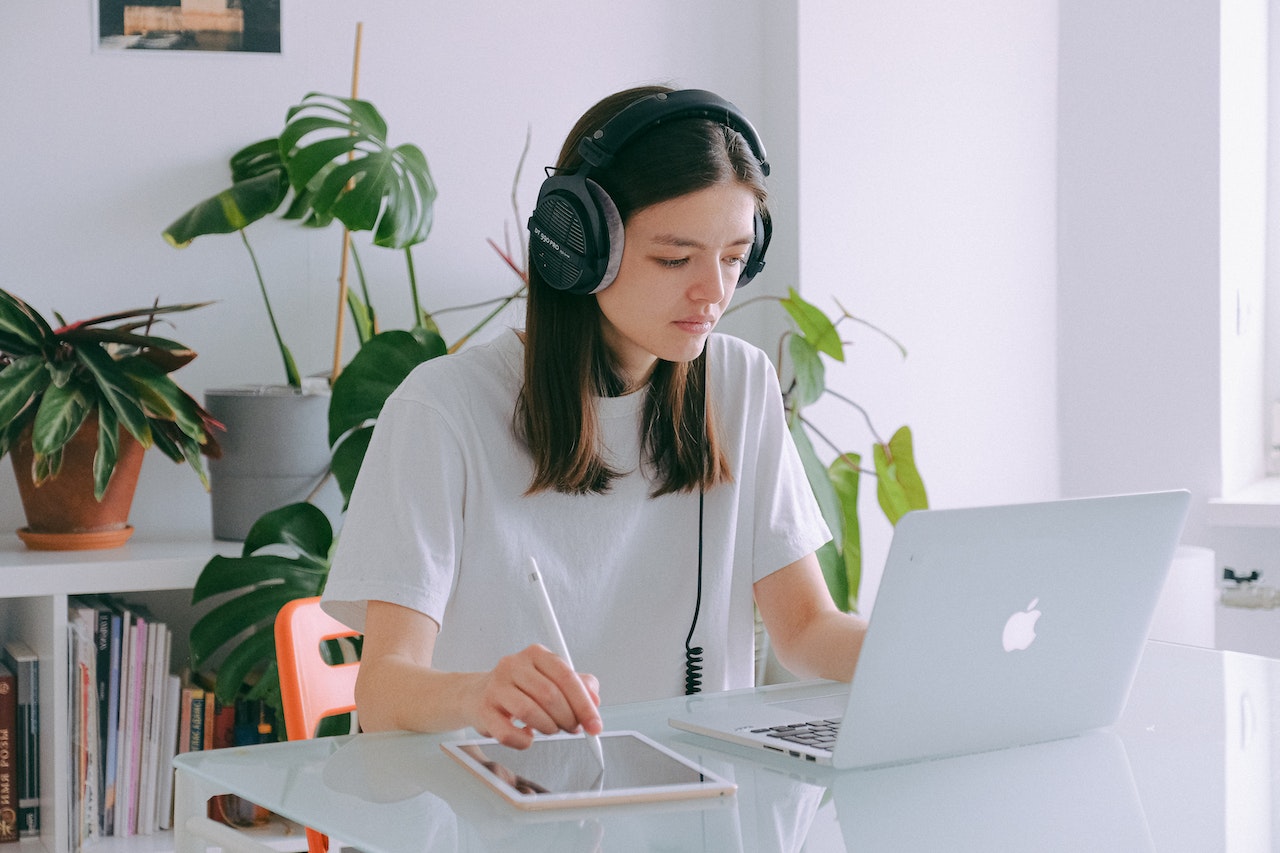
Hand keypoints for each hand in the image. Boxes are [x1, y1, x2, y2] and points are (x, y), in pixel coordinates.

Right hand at [467, 644, 601, 748]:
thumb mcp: (550, 679)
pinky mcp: (483, 710)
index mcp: (535, 654)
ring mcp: (496, 687)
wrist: (476, 694)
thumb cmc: (519, 688)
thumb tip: (594, 700)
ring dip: (548, 728)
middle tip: (573, 728)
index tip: (595, 725)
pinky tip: (528, 736)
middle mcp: (514, 665)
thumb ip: (577, 685)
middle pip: (550, 695)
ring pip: (530, 712)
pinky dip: (524, 741)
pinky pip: (508, 733)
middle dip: (568, 718)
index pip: (566, 677)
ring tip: (551, 730)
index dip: (584, 704)